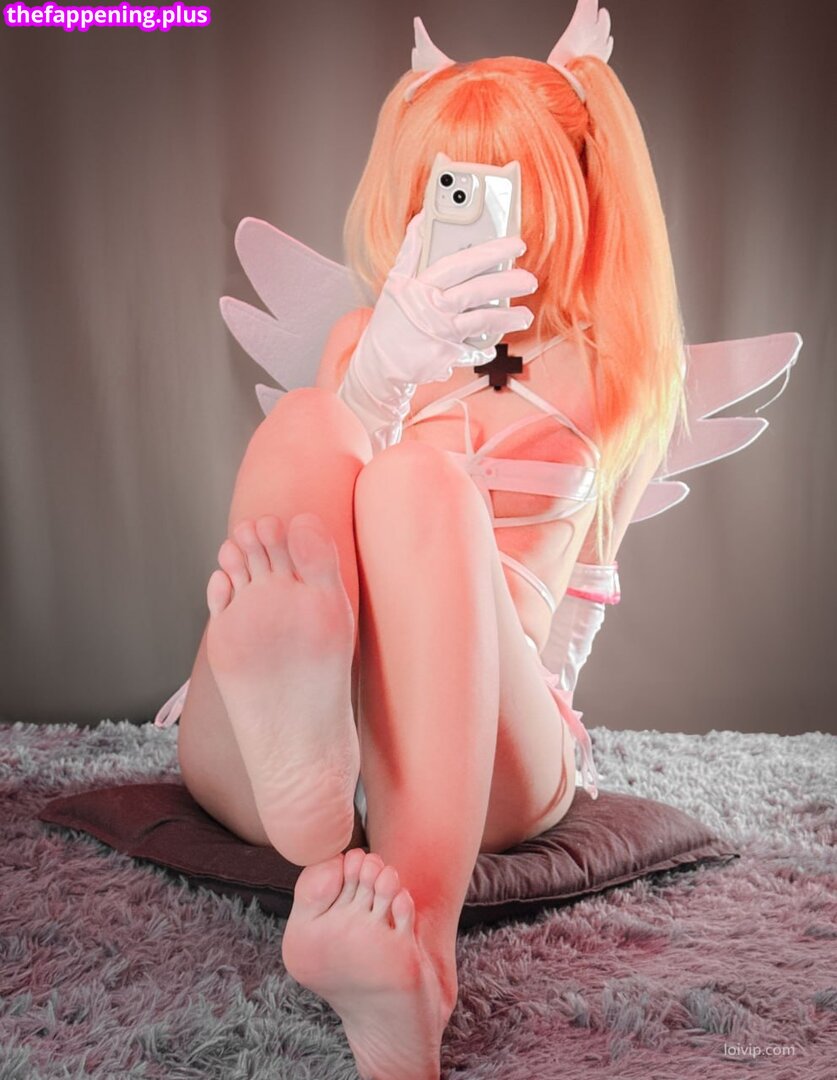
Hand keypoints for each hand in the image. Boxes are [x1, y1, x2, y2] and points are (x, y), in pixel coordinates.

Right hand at [358, 209, 537, 386]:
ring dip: (507, 319)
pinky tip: (491, 345)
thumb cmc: (391, 321)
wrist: (378, 365)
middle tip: (530, 279)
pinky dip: (484, 348)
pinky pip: (473, 351)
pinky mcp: (446, 357)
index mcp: (421, 286)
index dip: (490, 252)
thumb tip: (421, 218)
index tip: (515, 244)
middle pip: (476, 291)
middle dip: (508, 283)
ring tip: (525, 317)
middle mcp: (432, 309)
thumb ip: (411, 251)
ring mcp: (441, 334)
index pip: (459, 263)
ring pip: (482, 321)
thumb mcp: (395, 283)